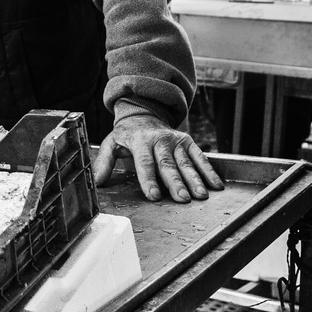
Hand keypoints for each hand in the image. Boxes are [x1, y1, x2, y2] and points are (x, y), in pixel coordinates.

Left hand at [92, 114, 223, 202]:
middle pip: (168, 165)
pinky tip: (216, 185)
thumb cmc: (127, 135)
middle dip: (176, 183)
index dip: (148, 180)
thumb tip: (96, 182)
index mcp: (140, 141)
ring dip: (195, 179)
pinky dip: (209, 171)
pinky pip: (200, 157)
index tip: (154, 196)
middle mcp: (160, 140)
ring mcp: (176, 140)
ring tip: (201, 195)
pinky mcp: (188, 141)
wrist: (144, 113)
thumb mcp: (111, 144)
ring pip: (186, 162)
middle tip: (182, 199)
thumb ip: (104, 163)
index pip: (144, 163)